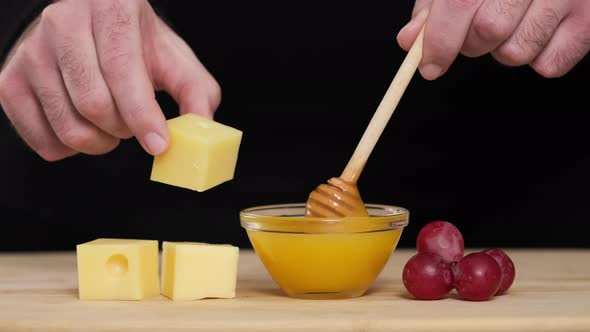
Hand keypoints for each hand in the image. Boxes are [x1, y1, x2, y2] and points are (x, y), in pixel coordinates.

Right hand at [0, 0, 220, 160]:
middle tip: (134, 125)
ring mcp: (31, 52)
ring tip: (112, 124)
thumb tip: (202, 128)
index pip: (122, 71)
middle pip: (93, 105)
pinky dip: (70, 149)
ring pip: (68, 127)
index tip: (160, 144)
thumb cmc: (137, 47)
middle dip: (123, 130)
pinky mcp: (9, 80)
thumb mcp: (175, 61)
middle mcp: (62, 23)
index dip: (142, 115)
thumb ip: (196, 93)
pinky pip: (42, 140)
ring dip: (100, 142)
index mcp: (110, 9)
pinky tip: (84, 127)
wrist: (91, 28)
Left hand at [397, 0, 589, 79]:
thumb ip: (434, 6)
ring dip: (504, 51)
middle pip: (487, 32)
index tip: (429, 66)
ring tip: (515, 25)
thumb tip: (410, 41)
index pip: (459, 2)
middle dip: (470, 44)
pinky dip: (538, 59)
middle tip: (477, 32)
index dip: (439, 39)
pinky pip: (549, 65)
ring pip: (516, 53)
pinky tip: (541, 32)